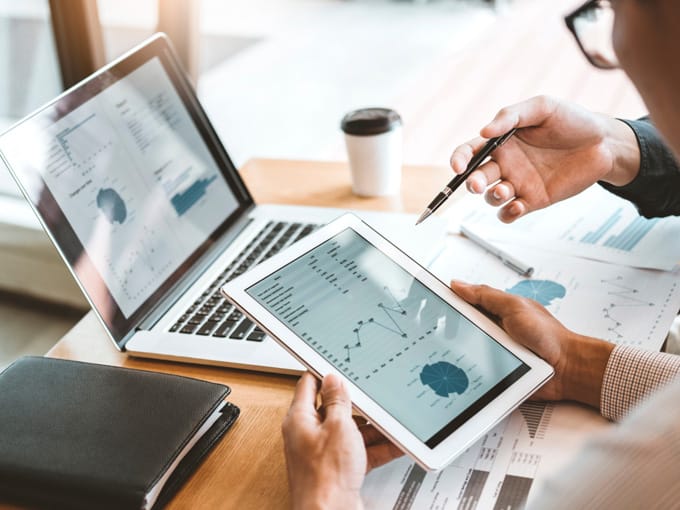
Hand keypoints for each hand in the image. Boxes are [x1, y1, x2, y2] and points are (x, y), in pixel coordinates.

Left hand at [282, 373, 401, 509]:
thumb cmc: (325, 477)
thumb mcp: (338, 427)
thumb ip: (337, 400)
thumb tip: (333, 379)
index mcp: (299, 419)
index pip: (308, 385)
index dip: (323, 372)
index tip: (337, 365)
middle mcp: (308, 435)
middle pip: (332, 409)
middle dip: (355, 403)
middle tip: (371, 393)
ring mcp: (324, 453)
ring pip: (349, 431)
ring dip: (370, 427)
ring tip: (390, 419)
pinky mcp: (338, 469)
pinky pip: (359, 451)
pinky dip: (376, 447)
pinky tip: (394, 443)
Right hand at [450, 96, 640, 222]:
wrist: (604, 143)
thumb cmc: (573, 120)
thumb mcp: (542, 107)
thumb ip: (511, 116)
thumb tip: (484, 132)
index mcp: (501, 142)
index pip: (469, 152)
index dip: (458, 159)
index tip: (458, 167)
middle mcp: (506, 164)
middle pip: (476, 178)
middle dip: (472, 183)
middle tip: (478, 184)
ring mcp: (519, 184)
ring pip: (491, 197)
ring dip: (492, 197)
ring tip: (507, 191)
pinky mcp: (533, 200)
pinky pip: (509, 213)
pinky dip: (507, 213)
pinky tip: (519, 205)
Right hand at [450, 281, 613, 407]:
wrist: (567, 369)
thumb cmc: (548, 336)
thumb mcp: (514, 307)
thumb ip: (486, 295)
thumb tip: (458, 284)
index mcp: (495, 311)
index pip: (464, 303)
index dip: (447, 302)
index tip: (430, 302)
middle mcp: (492, 330)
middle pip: (460, 328)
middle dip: (447, 330)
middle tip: (435, 331)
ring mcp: (492, 351)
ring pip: (464, 350)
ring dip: (458, 352)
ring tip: (445, 351)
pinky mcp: (495, 371)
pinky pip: (475, 370)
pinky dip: (468, 370)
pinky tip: (460, 370)